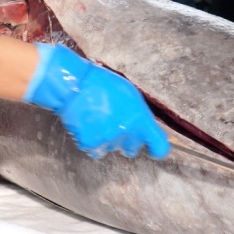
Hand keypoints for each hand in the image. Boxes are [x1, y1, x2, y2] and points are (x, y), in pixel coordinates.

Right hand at [25, 43, 169, 158]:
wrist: (74, 85)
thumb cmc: (101, 84)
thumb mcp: (129, 93)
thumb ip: (139, 114)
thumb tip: (144, 127)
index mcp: (140, 119)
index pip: (159, 146)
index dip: (157, 149)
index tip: (153, 150)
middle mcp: (127, 132)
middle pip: (132, 148)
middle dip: (126, 140)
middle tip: (115, 125)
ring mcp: (108, 140)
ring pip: (112, 148)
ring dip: (106, 139)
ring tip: (97, 120)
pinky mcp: (91, 144)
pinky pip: (95, 149)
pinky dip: (91, 140)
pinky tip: (88, 125)